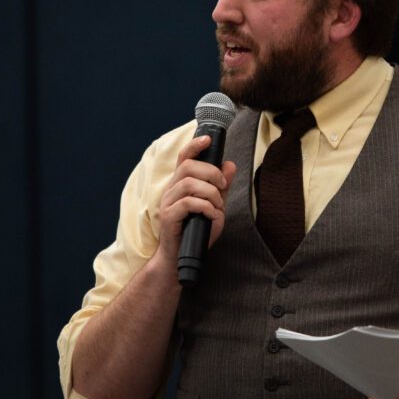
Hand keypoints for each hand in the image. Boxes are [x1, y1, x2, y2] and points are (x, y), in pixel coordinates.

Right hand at [156, 135, 236, 263]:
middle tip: (223, 186)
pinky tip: (212, 215)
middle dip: (210, 172)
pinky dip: (206, 207)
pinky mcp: (169, 217)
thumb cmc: (197, 233)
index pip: (183, 158)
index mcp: (180, 185)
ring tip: (218, 206)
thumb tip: (230, 164)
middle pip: (188, 167)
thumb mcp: (215, 207)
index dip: (194, 145)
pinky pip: (188, 203)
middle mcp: (172, 190)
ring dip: (210, 192)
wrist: (181, 259)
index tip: (207, 139)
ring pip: (189, 183)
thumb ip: (221, 187)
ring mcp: (168, 203)